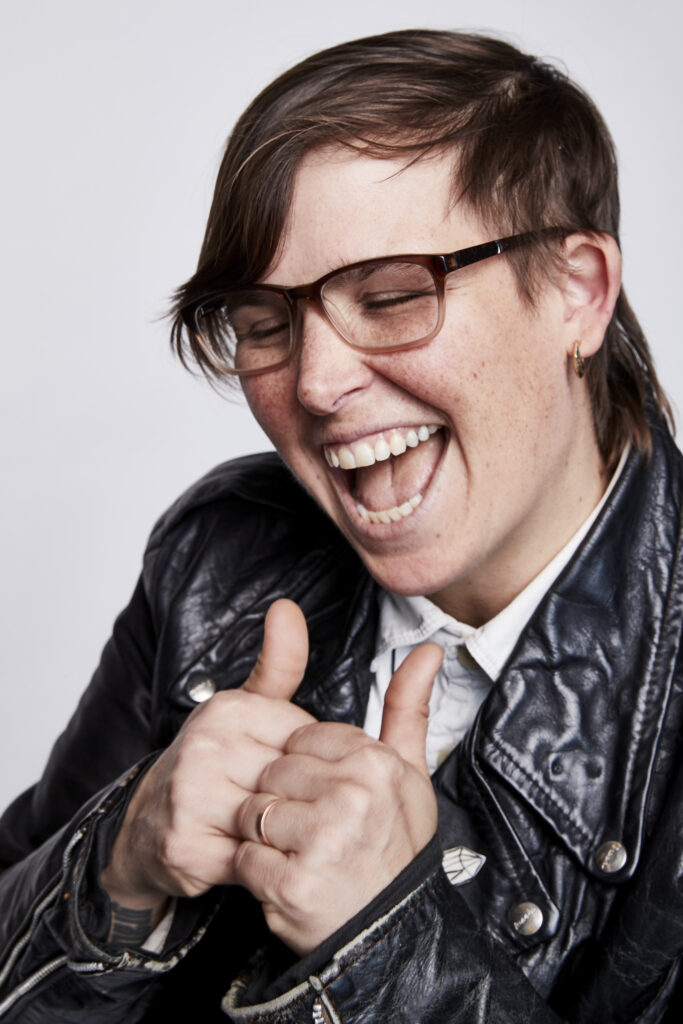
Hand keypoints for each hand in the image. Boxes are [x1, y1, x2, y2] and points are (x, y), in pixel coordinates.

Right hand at [100, 599, 314, 924]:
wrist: (144, 827)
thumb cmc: (208, 765)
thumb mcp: (244, 709)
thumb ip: (278, 664)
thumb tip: (288, 607)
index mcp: (227, 709)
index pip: (307, 740)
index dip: (309, 765)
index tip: (291, 775)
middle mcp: (206, 747)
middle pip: (293, 782)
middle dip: (299, 803)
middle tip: (285, 810)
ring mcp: (191, 796)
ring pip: (275, 821)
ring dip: (282, 836)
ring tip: (272, 833)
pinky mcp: (186, 846)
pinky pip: (253, 860)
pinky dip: (261, 864)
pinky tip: (253, 855)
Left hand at [233, 642, 442, 954]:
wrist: (388, 932)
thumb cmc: (393, 849)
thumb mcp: (408, 775)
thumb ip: (407, 708)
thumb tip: (427, 651)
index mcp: (375, 761)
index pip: (301, 739)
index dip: (306, 772)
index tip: (328, 799)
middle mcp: (352, 794)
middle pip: (273, 773)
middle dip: (283, 802)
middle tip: (314, 833)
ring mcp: (323, 838)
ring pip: (253, 812)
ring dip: (265, 839)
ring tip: (300, 855)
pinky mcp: (293, 881)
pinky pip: (243, 856)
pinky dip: (255, 873)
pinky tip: (286, 879)